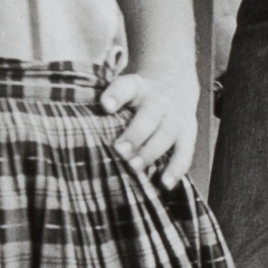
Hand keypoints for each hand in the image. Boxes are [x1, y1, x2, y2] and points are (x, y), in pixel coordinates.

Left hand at [99, 69, 196, 188]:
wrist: (176, 84)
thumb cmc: (139, 98)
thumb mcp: (126, 90)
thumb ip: (109, 107)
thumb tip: (80, 129)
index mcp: (138, 87)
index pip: (126, 87)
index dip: (116, 95)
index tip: (104, 105)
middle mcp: (158, 101)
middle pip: (148, 116)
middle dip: (134, 134)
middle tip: (120, 150)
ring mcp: (174, 117)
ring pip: (165, 134)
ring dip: (150, 152)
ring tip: (134, 167)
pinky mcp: (187, 134)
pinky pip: (184, 153)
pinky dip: (176, 169)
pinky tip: (164, 183)